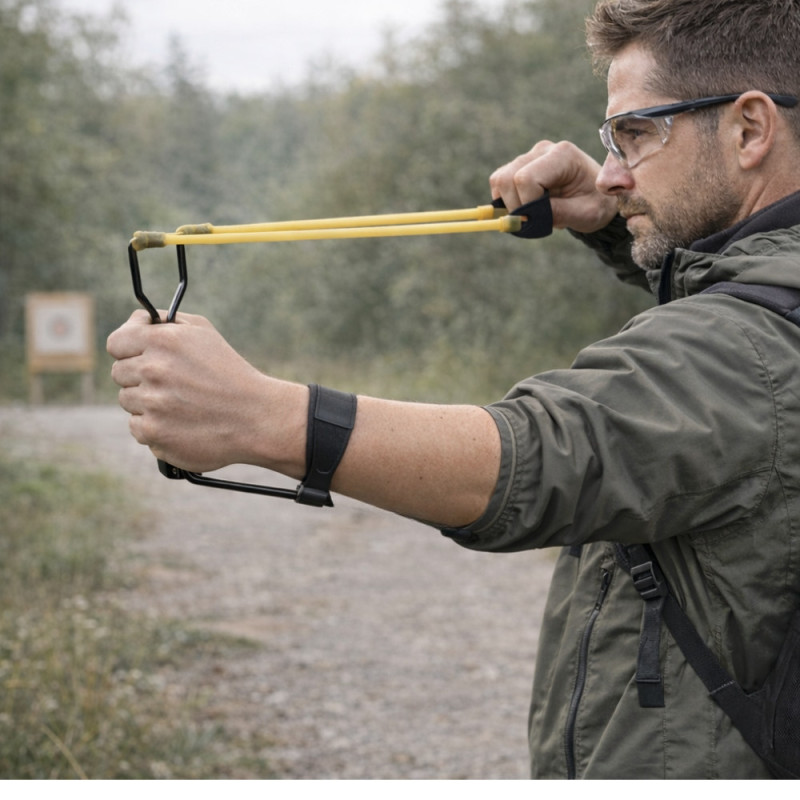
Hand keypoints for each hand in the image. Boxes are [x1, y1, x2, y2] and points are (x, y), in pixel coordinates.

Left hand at [107, 310, 305, 474]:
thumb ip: (163, 322)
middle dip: (140, 377)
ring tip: (180, 404)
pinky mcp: (155, 434)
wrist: (255, 418)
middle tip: (170, 383)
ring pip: (128, 401)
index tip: (139, 355)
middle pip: (120, 374)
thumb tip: (135, 324)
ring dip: (148, 402)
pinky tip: (181, 422)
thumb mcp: (202, 333)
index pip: (116, 343)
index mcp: (162, 341)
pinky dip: (155, 426)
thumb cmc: (229, 373)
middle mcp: (153, 370)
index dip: (128, 349)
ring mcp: (152, 404)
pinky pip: (138, 427)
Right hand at [489, 140, 617, 233]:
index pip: (526, 178)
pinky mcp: (520, 166)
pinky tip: (525, 208)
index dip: (526, 204)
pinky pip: (499, 183)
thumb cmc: (596, 204)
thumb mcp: (586, 214)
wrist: (597, 197)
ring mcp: (530, 156)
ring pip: (499, 179)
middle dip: (515, 206)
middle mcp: (543, 150)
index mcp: (563, 156)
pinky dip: (506, 200)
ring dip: (510, 204)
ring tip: (531, 214)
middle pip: (507, 177)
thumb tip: (527, 216)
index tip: (540, 220)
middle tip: (533, 221)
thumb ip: (559, 213)